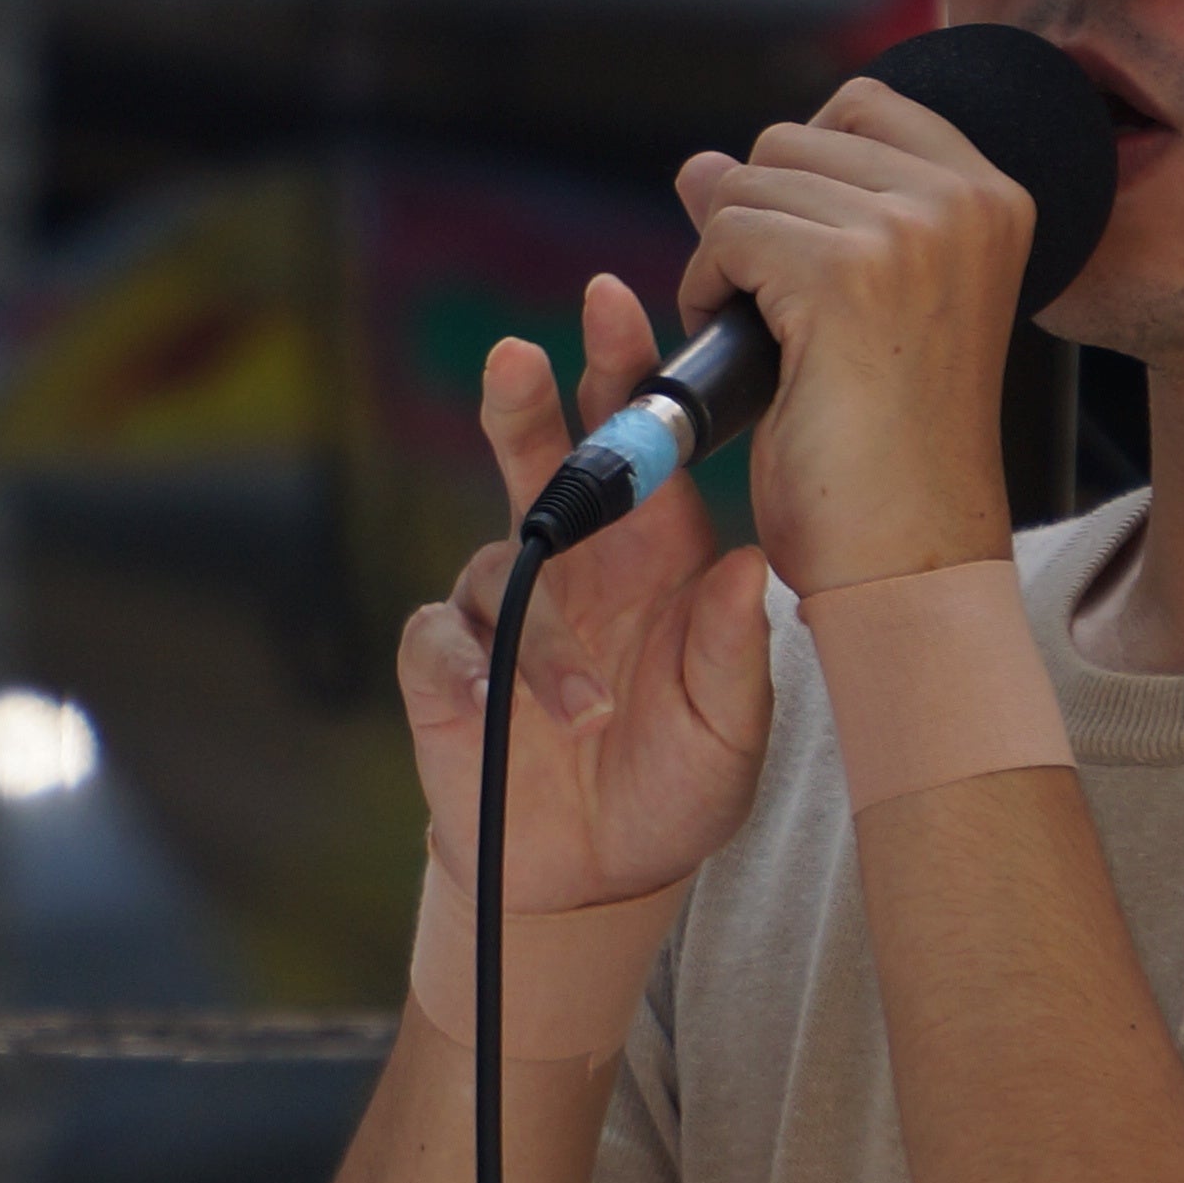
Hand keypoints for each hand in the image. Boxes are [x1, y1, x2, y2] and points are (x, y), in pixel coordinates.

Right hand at [397, 275, 776, 916]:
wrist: (599, 877)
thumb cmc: (678, 787)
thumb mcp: (732, 731)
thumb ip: (734, 653)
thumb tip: (743, 564)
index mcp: (654, 555)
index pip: (638, 444)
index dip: (621, 372)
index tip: (613, 305)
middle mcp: (577, 565)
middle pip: (538, 455)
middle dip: (525, 399)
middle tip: (520, 356)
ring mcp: (505, 612)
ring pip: (496, 561)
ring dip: (540, 633)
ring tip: (584, 708)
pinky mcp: (446, 667)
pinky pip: (440, 636)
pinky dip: (468, 667)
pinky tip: (498, 709)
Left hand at [674, 75, 1033, 594]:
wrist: (907, 553)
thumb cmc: (887, 448)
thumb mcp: (855, 304)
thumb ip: (798, 211)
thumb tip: (699, 163)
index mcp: (994, 197)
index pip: (860, 104)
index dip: (803, 176)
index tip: (812, 266)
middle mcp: (965, 199)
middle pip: (789, 138)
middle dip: (758, 221)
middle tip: (791, 322)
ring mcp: (909, 230)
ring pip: (744, 183)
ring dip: (727, 263)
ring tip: (778, 347)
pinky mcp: (842, 272)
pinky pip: (724, 232)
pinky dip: (708, 294)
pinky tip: (755, 360)